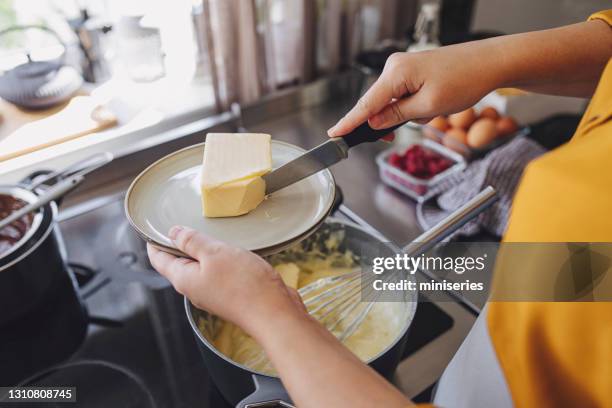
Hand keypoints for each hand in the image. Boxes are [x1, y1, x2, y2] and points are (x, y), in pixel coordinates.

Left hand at [147, 226, 304, 334]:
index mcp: (184, 279)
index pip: (159, 259)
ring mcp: (214, 293)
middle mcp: (196, 289)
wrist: (274, 313)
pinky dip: (221, 260)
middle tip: (183, 224)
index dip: (154, 242)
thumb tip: (174, 233)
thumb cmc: (244, 285)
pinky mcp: (232, 294)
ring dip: (203, 251)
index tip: (154, 228)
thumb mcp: (214, 253)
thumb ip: (192, 241)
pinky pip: (219, 273)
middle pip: (179, 264)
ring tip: (209, 234)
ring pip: (201, 268)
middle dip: (179, 245)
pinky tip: (232, 251)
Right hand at [328, 43, 500, 136]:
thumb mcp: (429, 107)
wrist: (489, 63)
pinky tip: (431, 106)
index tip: (334, 135)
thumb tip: (373, 123)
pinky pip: (402, 96)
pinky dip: (412, 107)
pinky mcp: (412, 71)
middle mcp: (395, 67)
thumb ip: (397, 116)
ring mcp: (403, 68)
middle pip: (376, 104)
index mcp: (396, 73)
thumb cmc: (464, 81)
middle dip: (386, 122)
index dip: (349, 123)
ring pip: (391, 102)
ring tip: (430, 113)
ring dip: (405, 115)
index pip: (366, 104)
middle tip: (391, 138)